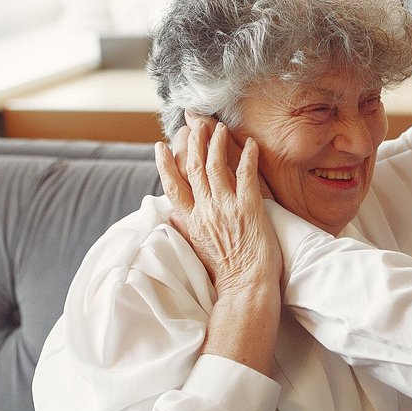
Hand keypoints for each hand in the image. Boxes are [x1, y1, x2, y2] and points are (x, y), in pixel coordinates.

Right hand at [155, 119, 281, 294]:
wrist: (246, 286)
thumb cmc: (225, 271)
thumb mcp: (197, 249)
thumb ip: (183, 228)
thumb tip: (168, 216)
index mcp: (191, 221)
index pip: (172, 186)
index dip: (165, 164)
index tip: (161, 147)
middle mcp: (205, 211)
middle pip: (195, 168)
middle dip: (195, 143)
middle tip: (196, 125)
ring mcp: (226, 207)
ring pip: (216, 166)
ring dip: (217, 143)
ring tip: (220, 128)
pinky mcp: (249, 207)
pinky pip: (246, 174)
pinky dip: (247, 156)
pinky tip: (250, 143)